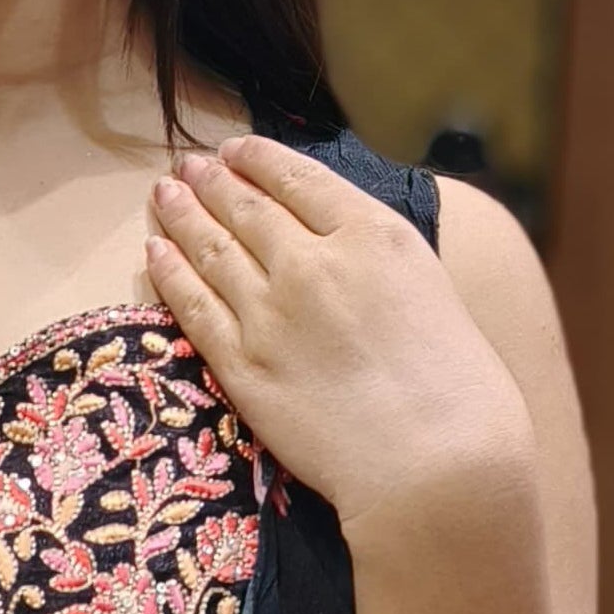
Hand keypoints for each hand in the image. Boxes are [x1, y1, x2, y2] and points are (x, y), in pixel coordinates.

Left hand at [145, 135, 535, 536]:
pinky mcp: (241, 364)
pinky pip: (192, 306)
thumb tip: (339, 238)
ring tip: (165, 193)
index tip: (236, 150)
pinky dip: (170, 272)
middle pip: (247, 208)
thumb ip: (378, 255)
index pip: (300, 178)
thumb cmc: (457, 387)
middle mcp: (314, 262)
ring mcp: (270, 313)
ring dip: (183, 215)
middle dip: (214, 182)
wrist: (435, 463)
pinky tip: (156, 251)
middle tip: (191, 167)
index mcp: (372, 235)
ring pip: (212, 249)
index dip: (259, 160)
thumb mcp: (431, 287)